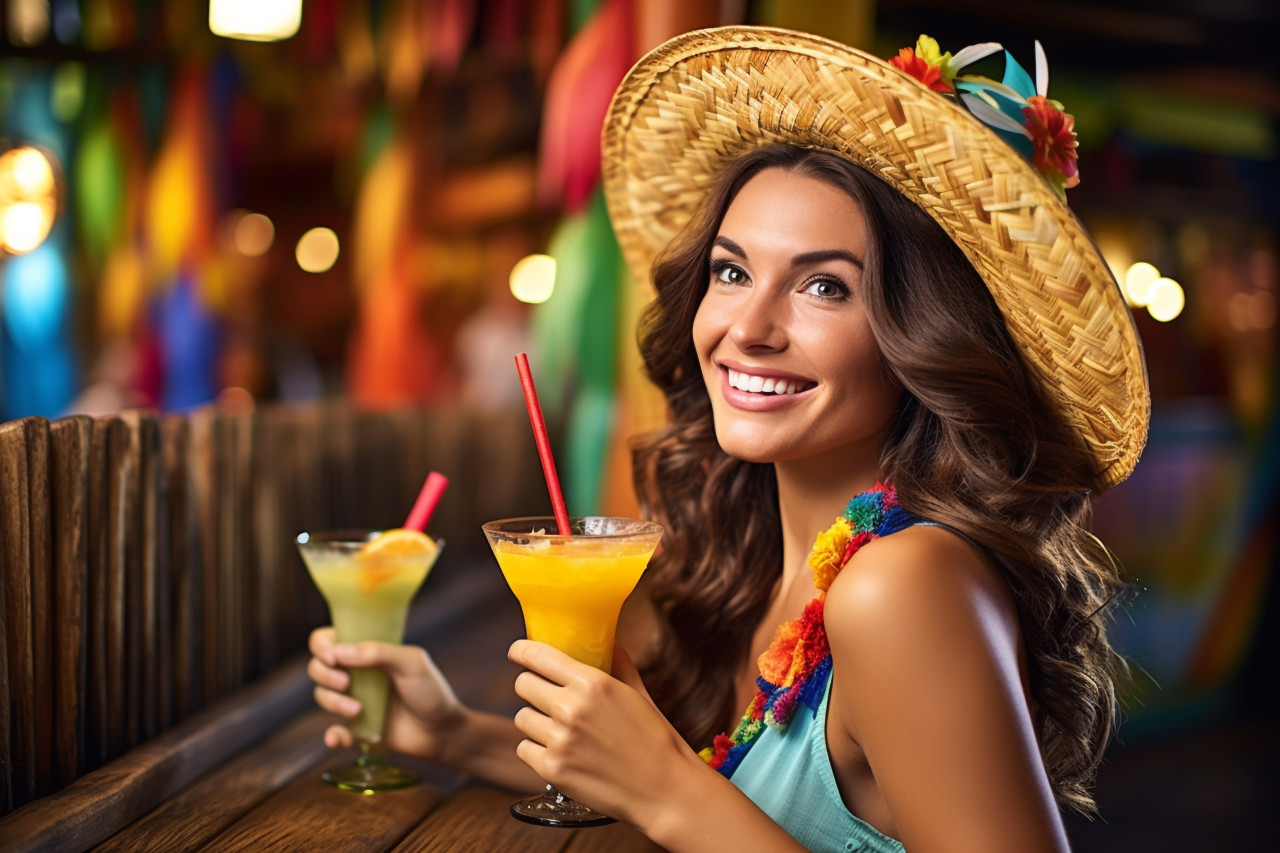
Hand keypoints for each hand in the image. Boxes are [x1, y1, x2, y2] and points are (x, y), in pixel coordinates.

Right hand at [307, 627, 464, 761]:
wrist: (442, 731)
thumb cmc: (430, 690)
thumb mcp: (412, 663)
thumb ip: (379, 652)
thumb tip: (340, 652)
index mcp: (366, 652)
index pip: (329, 639)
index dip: (322, 645)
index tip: (332, 656)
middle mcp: (355, 674)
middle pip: (317, 667)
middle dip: (324, 674)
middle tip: (346, 683)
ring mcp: (353, 700)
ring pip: (322, 696)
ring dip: (332, 702)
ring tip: (358, 710)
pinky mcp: (356, 728)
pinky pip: (333, 732)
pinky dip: (332, 735)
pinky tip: (337, 738)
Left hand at [508, 639, 699, 825]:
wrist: (665, 790)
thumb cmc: (656, 740)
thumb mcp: (639, 694)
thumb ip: (619, 663)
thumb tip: (609, 641)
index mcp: (593, 683)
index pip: (537, 655)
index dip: (521, 651)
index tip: (517, 653)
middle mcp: (572, 708)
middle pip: (523, 684)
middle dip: (532, 688)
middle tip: (546, 698)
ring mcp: (560, 740)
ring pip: (521, 718)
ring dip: (535, 722)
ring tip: (559, 731)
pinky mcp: (553, 769)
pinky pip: (524, 749)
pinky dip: (537, 751)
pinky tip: (560, 753)